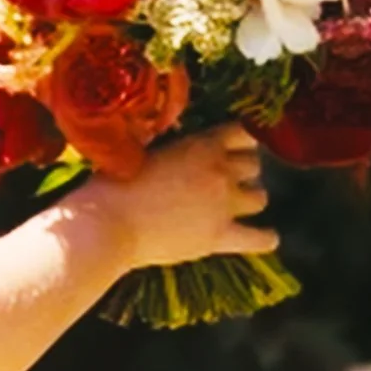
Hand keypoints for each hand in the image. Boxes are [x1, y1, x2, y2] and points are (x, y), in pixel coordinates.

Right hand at [63, 123, 278, 270]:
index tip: (228, 148)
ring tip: (233, 204)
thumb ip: (170, 149)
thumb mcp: (140, 151)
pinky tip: (261, 235)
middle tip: (223, 179)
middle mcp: (219, 171)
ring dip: (249, 198)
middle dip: (242, 170)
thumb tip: (177, 150)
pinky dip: (264, 236)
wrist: (106, 224)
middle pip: (254, 165)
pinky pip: (261, 238)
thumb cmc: (111, 184)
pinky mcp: (219, 237)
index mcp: (200, 145)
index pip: (241, 133)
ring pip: (260, 197)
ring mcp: (223, 205)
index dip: (237, 140)